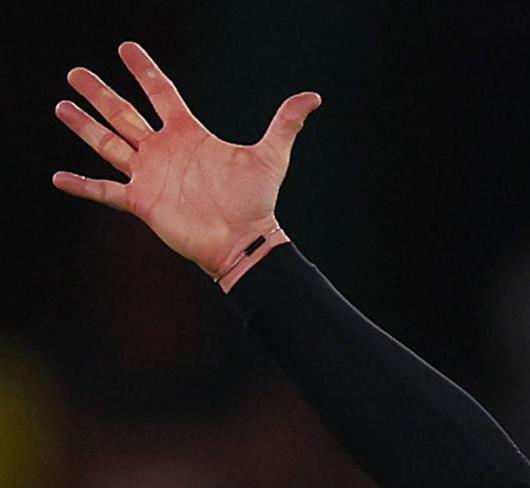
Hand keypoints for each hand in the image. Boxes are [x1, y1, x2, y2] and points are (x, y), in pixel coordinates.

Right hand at [52, 41, 320, 279]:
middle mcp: (164, 151)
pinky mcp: (142, 202)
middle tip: (75, 73)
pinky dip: (82, 185)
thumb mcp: (271, 156)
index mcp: (189, 134)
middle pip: (124, 114)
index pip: (161, 93)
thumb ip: (286, 123)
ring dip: (84, 126)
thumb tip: (313, 97)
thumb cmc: (257, 201)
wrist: (244, 240)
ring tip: (61, 105)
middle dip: (100, 93)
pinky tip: (59, 177)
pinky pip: (105, 191)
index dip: (144, 70)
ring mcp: (150, 175)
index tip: (126, 48)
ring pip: (108, 144)